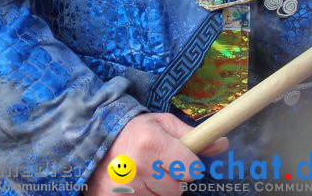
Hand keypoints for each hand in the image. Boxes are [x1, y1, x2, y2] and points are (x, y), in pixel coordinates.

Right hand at [86, 114, 227, 195]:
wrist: (88, 140)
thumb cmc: (129, 131)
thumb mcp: (157, 123)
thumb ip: (190, 134)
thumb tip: (222, 144)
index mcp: (151, 143)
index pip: (192, 168)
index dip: (186, 163)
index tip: (174, 156)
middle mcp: (141, 167)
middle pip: (179, 188)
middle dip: (170, 178)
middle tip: (153, 164)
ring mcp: (130, 189)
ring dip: (158, 189)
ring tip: (141, 174)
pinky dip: (146, 195)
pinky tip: (134, 185)